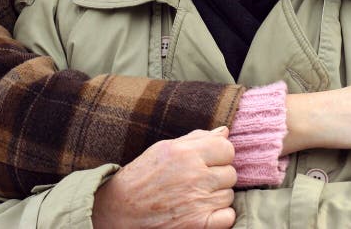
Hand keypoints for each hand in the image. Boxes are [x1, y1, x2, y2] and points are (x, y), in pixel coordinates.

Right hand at [92, 127, 236, 228]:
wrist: (119, 209)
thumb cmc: (142, 176)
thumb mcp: (165, 148)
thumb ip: (196, 139)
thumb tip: (224, 131)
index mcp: (185, 153)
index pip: (227, 149)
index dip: (220, 156)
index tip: (209, 162)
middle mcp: (194, 175)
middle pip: (230, 173)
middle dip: (217, 177)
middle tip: (197, 182)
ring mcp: (198, 201)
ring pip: (229, 195)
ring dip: (216, 197)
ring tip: (194, 196)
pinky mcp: (198, 224)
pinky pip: (228, 216)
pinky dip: (220, 216)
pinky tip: (202, 212)